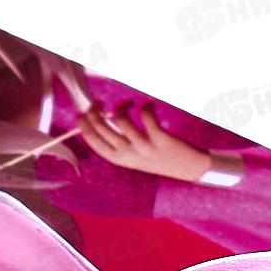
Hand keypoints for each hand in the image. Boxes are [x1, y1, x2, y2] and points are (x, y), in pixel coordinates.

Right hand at [77, 103, 213, 182]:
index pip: (94, 142)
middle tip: (99, 102)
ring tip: (128, 103)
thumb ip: (119, 143)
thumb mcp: (134, 156)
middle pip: (102, 129)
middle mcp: (130, 154)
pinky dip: (146, 106)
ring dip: (121, 106)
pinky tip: (148, 106)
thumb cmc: (158, 158)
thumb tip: (101, 119)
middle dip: (95, 112)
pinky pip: (146, 116)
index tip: (82, 112)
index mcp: (120, 159)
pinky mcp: (160, 139)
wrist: (188, 169)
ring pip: (121, 121)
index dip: (85, 125)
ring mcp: (145, 147)